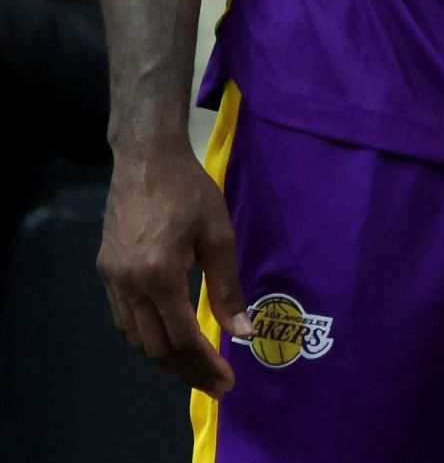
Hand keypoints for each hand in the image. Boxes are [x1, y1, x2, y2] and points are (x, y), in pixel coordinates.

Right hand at [97, 139, 250, 394]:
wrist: (146, 159)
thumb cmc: (190, 190)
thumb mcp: (218, 234)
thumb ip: (227, 286)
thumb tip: (242, 332)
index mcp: (159, 275)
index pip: (183, 337)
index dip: (205, 364)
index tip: (228, 381)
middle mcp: (128, 285)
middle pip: (154, 348)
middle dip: (186, 370)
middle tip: (215, 382)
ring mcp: (111, 280)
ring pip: (135, 338)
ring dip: (164, 357)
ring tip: (196, 365)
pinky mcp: (104, 272)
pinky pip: (124, 319)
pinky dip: (146, 335)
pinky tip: (169, 335)